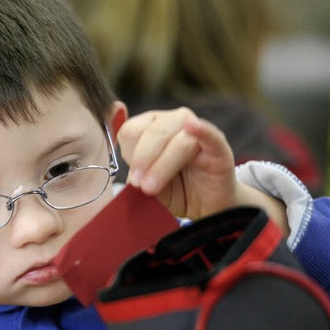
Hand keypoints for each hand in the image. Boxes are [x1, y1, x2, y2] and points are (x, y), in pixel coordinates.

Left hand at [117, 107, 237, 218]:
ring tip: (153, 187)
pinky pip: (209, 134)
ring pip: (177, 139)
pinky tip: (192, 128)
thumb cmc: (174, 190)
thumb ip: (132, 167)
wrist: (206, 206)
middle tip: (140, 185)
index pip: (132, 129)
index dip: (129, 153)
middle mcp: (174, 122)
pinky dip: (201, 130)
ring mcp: (198, 132)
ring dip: (162, 165)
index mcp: (152, 126)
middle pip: (152, 132)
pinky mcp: (219, 146)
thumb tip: (110, 151)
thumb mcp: (146, 180)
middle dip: (143, 160)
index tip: (133, 179)